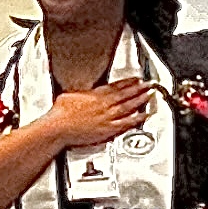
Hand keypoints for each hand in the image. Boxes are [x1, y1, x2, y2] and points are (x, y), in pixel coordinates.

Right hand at [36, 77, 156, 154]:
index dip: (128, 82)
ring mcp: (107, 117)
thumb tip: (82, 91)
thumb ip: (81, 93)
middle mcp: (103, 104)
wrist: (57, 128)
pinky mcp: (107, 129)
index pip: (115, 86)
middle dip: (139, 88)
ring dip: (140, 100)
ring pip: (128, 106)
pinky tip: (144, 115)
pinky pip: (126, 123)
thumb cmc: (59, 114)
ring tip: (149, 95)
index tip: (136, 79)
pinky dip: (136, 119)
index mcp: (95, 95)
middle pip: (125, 94)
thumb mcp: (69, 95)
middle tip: (149, 84)